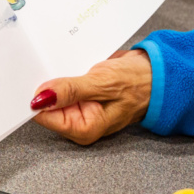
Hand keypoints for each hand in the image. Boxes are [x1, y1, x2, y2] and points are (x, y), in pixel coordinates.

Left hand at [31, 49, 151, 144]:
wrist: (158, 74)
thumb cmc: (139, 82)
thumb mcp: (103, 84)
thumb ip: (71, 91)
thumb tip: (40, 98)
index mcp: (84, 128)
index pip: (44, 115)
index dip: (38, 96)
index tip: (35, 76)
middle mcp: (80, 123)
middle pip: (46, 106)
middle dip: (47, 86)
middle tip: (54, 66)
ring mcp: (81, 110)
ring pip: (54, 94)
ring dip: (57, 79)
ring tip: (70, 65)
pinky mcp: (83, 98)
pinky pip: (65, 87)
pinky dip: (65, 75)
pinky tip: (74, 66)